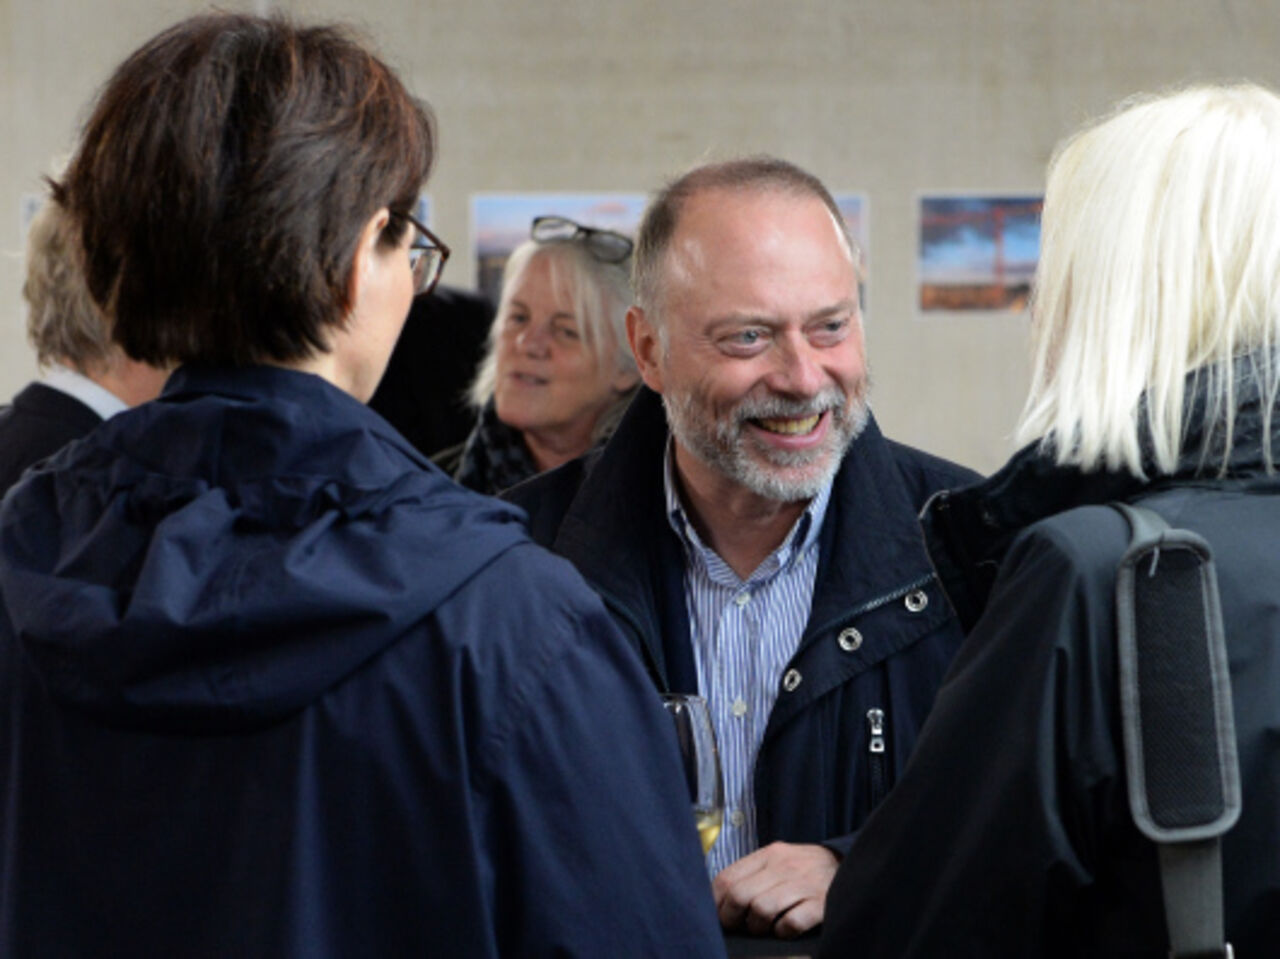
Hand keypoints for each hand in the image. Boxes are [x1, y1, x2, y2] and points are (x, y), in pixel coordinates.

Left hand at [711, 841, 839, 937]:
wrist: (850, 865)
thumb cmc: (806, 869)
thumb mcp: (778, 860)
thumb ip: (752, 874)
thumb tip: (719, 900)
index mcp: (769, 854)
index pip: (727, 878)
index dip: (716, 903)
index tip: (719, 916)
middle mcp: (784, 866)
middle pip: (740, 896)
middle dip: (733, 919)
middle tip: (739, 927)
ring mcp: (803, 884)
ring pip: (761, 910)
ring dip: (757, 927)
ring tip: (764, 928)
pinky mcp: (820, 904)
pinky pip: (789, 924)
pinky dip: (782, 932)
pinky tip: (785, 929)